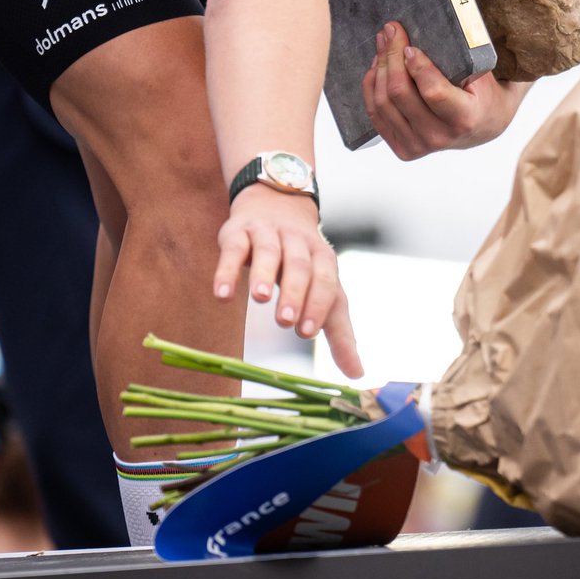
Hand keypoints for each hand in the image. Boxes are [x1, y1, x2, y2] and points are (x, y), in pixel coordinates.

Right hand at [212, 184, 361, 377]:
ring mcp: (268, 234)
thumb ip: (338, 330)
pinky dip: (227, 270)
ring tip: (259, 299)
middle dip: (295, 292)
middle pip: (300, 266)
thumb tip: (357, 375)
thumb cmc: (303, 261)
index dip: (318, 303)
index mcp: (323, 258)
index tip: (308, 331)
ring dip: (264, 275)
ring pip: (269, 252)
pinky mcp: (239, 231)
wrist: (276, 203)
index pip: (327, 280)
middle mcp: (299, 242)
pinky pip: (234, 248)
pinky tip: (222, 294)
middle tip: (286, 321)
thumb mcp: (323, 288)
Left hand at [361, 21, 530, 160]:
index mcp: (464, 119)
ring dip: (379, 67)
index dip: (417, 66)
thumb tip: (429, 24)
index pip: (433, 92)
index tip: (410, 46)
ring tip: (383, 44)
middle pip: (401, 93)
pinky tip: (377, 66)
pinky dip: (372, 86)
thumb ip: (460, 56)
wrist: (484, 127)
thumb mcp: (482, 74)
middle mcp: (440, 137)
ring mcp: (419, 146)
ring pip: (383, 102)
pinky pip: (376, 114)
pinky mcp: (403, 149)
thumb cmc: (483, 94)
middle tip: (391, 31)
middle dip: (392, 56)